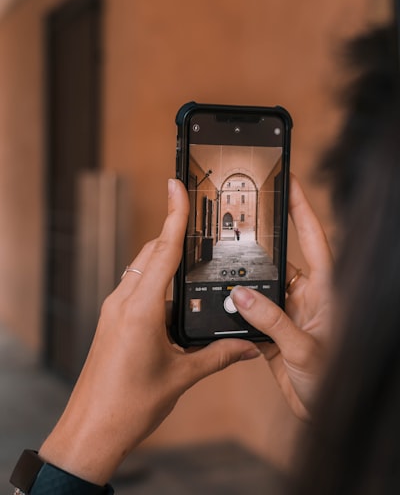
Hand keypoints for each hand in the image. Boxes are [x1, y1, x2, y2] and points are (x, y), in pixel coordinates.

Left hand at [39, 179, 259, 484]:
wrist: (91, 430)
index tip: (176, 185)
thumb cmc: (129, 406)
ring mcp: (114, 309)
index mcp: (141, 309)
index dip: (173, 214)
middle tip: (200, 220)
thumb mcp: (182, 377)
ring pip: (143, 268)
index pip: (163, 250)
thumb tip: (248, 346)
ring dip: (165, 257)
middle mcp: (124, 301)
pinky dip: (156, 279)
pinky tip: (175, 295)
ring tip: (194, 256)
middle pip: (152, 253)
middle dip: (175, 233)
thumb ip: (218, 356)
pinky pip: (136, 286)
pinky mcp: (113, 320)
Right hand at [231, 174, 332, 419]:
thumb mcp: (304, 348)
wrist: (329, 415)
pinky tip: (223, 307)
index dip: (302, 208)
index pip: (314, 239)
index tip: (289, 182)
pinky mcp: (275, 333)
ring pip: (262, 288)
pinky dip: (237, 311)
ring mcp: (290, 314)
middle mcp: (308, 297)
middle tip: (237, 224)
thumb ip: (272, 321)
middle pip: (281, 261)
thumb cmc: (335, 379)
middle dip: (260, 246)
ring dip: (244, 285)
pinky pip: (252, 314)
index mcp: (326, 290)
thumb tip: (241, 296)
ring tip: (222, 271)